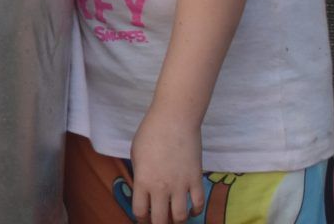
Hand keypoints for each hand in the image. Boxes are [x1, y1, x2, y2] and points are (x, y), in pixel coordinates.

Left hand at [129, 106, 205, 222]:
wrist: (174, 120)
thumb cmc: (150, 133)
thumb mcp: (136, 154)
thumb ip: (140, 175)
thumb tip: (143, 190)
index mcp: (142, 180)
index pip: (140, 211)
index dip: (140, 218)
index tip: (142, 218)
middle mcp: (161, 187)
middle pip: (160, 220)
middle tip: (158, 222)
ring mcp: (180, 185)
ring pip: (181, 217)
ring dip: (177, 221)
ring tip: (174, 218)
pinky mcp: (196, 179)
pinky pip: (198, 204)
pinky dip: (196, 211)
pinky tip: (191, 210)